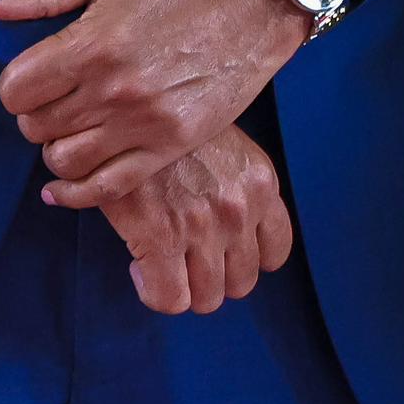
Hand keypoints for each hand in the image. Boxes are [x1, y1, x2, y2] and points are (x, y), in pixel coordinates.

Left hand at [0, 0, 303, 205]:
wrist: (252, 4)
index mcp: (93, 44)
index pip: (17, 89)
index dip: (16, 84)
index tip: (32, 74)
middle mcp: (114, 90)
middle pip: (37, 126)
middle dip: (35, 112)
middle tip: (55, 96)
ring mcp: (143, 124)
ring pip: (64, 161)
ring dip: (56, 147)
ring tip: (71, 125)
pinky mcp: (169, 147)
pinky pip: (107, 188)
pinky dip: (76, 192)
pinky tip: (64, 183)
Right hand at [90, 126, 294, 314]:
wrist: (127, 103)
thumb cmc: (167, 119)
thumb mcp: (221, 141)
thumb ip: (233, 183)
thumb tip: (221, 221)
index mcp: (260, 184)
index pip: (276, 252)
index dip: (246, 259)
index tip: (221, 252)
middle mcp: (240, 210)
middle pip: (241, 283)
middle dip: (212, 277)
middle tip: (184, 257)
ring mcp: (203, 227)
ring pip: (207, 298)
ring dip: (183, 287)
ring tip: (160, 261)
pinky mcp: (163, 238)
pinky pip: (170, 299)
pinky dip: (154, 292)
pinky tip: (138, 265)